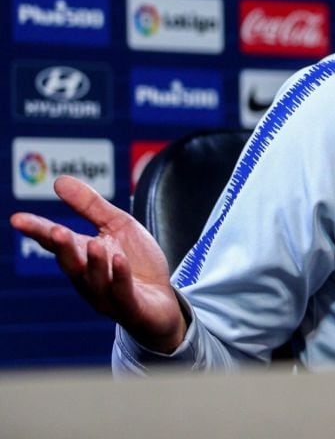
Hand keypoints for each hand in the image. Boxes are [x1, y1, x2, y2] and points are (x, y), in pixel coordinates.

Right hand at [10, 175, 187, 353]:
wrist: (163, 300)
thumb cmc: (136, 261)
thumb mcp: (118, 225)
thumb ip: (90, 206)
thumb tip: (59, 181)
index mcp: (83, 257)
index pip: (56, 243)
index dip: (38, 231)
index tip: (18, 219)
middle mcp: (89, 278)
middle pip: (71, 263)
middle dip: (63, 248)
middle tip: (55, 231)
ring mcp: (108, 295)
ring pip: (95, 280)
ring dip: (94, 262)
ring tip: (93, 244)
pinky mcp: (131, 306)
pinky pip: (123, 292)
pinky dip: (120, 277)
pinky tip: (120, 261)